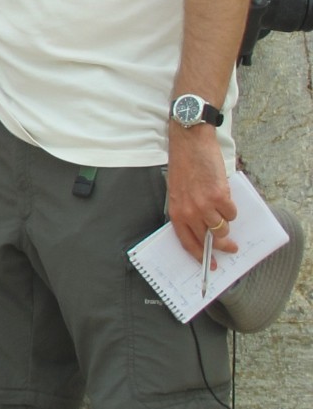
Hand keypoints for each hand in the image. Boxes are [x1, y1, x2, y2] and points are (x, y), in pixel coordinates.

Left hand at [167, 126, 238, 265]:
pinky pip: (232, 213)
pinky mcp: (220, 196)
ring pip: (222, 228)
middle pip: (208, 240)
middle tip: (232, 248)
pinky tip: (226, 198)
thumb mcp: (178, 192)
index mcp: (176, 212)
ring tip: (224, 212)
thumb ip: (188, 210)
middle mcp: (189, 212)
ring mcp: (204, 205)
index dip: (199, 256)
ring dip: (227, 224)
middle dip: (222, 247)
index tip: (209, 264)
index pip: (187, 242)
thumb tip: (203, 228)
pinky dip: (232, 208)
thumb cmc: (184, 165)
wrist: (190, 143)